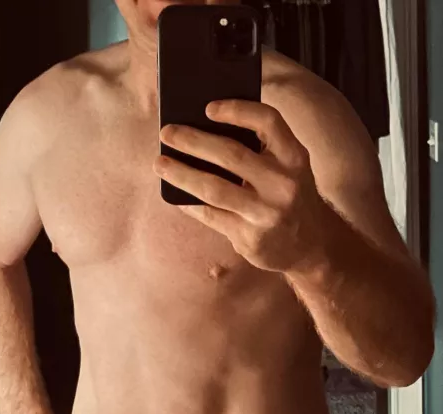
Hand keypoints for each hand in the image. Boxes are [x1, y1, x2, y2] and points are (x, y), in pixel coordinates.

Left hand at [154, 100, 326, 273]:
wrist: (312, 247)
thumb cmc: (291, 197)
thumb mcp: (289, 168)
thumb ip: (261, 149)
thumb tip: (205, 130)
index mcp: (294, 157)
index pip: (267, 121)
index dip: (236, 110)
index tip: (208, 107)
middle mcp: (284, 183)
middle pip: (231, 154)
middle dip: (193, 141)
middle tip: (167, 133)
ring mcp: (266, 213)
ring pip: (214, 188)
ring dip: (181, 174)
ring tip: (160, 164)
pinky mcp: (251, 238)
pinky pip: (211, 216)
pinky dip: (189, 204)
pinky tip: (176, 195)